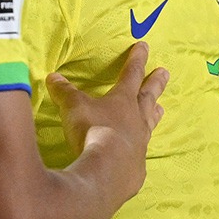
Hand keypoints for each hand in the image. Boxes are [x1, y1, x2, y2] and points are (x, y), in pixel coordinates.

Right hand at [48, 41, 168, 166]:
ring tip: (162, 108)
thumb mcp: (74, 107)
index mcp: (123, 100)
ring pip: (150, 124)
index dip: (137, 59)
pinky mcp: (136, 168)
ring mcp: (140, 144)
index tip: (144, 46)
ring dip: (155, 114)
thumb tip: (53, 77)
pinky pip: (141, 154)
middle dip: (155, 83)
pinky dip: (140, 149)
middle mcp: (136, 120)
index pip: (131, 73)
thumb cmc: (92, 131)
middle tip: (165, 72)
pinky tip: (139, 153)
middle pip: (148, 97)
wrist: (106, 172)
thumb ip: (65, 92)